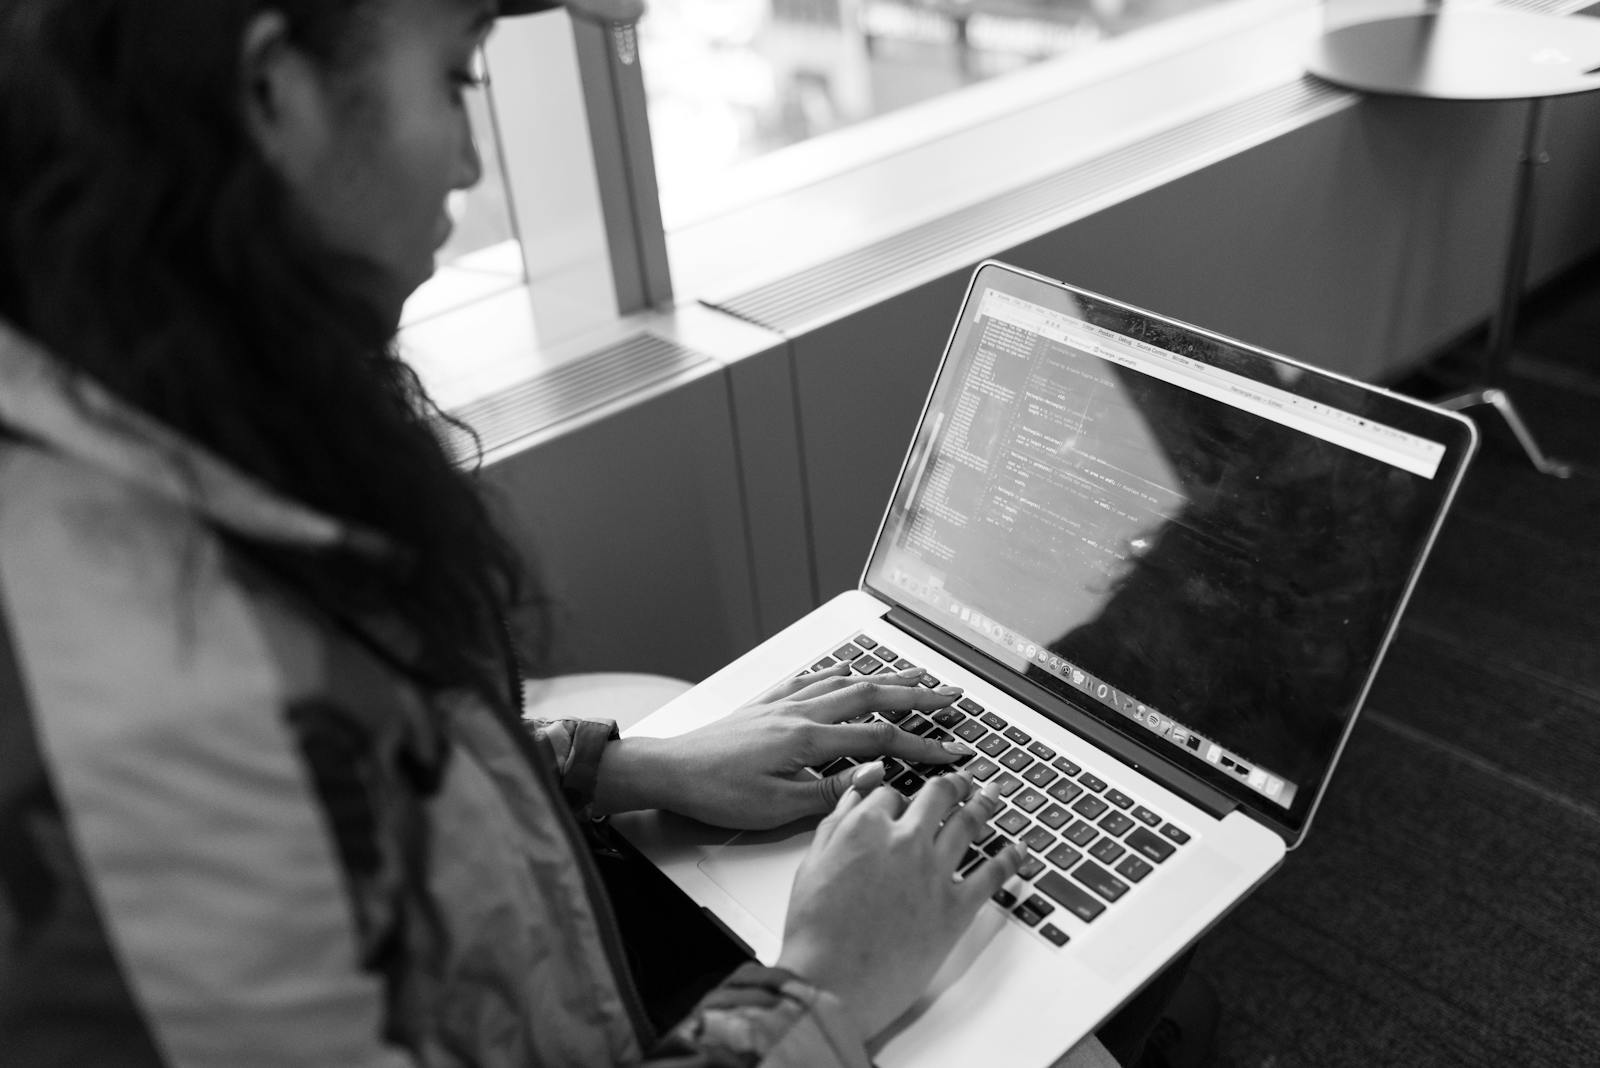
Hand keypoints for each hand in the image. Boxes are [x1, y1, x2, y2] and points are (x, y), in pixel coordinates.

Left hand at [593, 664, 977, 828]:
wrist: (669, 771)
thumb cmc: (716, 793)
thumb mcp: (778, 808)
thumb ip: (832, 792)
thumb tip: (877, 777)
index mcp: (808, 740)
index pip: (880, 741)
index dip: (922, 747)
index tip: (952, 753)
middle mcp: (800, 713)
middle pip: (872, 696)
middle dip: (918, 694)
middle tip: (951, 694)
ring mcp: (783, 704)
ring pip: (845, 682)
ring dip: (885, 677)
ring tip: (914, 674)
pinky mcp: (766, 704)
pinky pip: (811, 679)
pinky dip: (837, 673)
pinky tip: (845, 669)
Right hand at [776, 773, 1025, 1040]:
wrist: (831, 982)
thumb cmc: (815, 931)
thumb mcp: (812, 863)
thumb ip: (838, 821)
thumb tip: (859, 792)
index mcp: (865, 827)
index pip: (892, 794)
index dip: (898, 798)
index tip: (904, 803)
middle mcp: (904, 841)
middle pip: (939, 796)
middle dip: (953, 785)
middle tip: (963, 781)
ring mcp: (934, 872)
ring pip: (969, 824)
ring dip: (984, 804)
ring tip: (992, 795)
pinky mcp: (956, 908)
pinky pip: (992, 874)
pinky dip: (1010, 858)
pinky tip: (1018, 849)